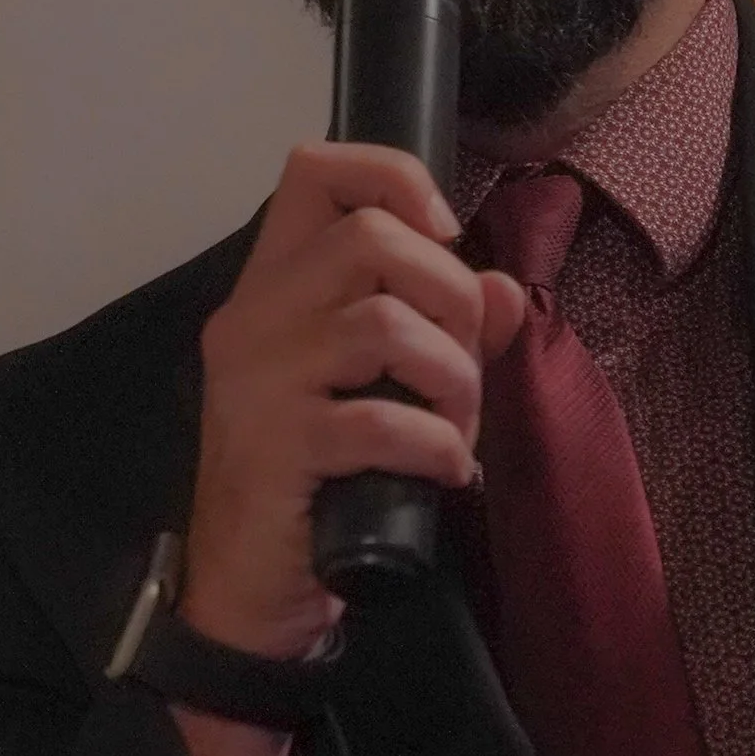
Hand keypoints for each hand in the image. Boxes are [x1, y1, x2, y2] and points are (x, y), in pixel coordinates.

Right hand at [183, 141, 524, 659]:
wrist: (249, 585)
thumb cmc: (314, 477)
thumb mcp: (373, 389)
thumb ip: (438, 329)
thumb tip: (505, 289)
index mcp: (270, 285)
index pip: (313, 170)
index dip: (394, 178)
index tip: (443, 237)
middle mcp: (253, 317)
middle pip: (371, 238)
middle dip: (451, 298)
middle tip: (461, 368)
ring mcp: (257, 380)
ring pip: (387, 323)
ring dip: (453, 380)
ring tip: (458, 429)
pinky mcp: (277, 447)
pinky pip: (383, 421)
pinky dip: (438, 446)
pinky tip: (445, 473)